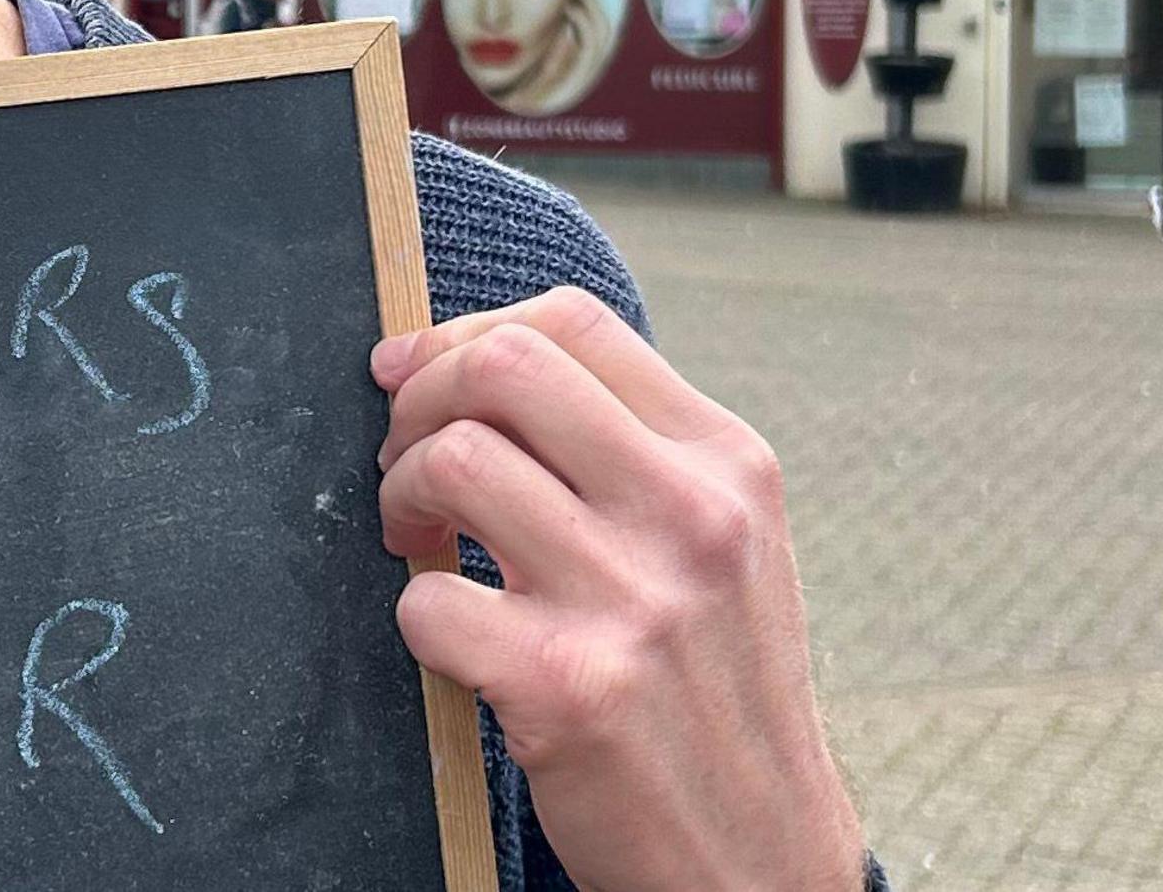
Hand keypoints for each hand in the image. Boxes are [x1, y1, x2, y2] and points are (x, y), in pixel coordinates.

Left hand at [372, 288, 857, 891]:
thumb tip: (473, 364)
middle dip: (419, 400)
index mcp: (728, 465)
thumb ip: (630, 453)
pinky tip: (456, 643)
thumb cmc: (716, 690)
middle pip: (503, 367)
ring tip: (415, 542)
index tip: (413, 376)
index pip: (573, 324)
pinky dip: (415, 618)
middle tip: (403, 464)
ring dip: (398, 497)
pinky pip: (426, 601)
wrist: (763, 860)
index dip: (464, 335)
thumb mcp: (723, 546)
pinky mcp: (567, 686)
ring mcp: (632, 599)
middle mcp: (691, 516)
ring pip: (453, 463)